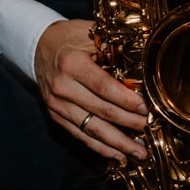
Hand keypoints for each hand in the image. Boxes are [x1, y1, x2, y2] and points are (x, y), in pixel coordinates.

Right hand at [33, 17, 147, 161]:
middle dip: (129, 123)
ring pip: (92, 129)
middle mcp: (62, 87)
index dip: (126, 101)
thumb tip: (144, 66)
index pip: (104, 87)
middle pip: (101, 111)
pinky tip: (117, 154)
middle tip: (150, 129)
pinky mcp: (56, 115)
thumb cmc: (70, 38)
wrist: (39, 46)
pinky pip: (80, 135)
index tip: (146, 108)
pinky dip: (100, 147)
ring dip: (118, 143)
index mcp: (72, 64)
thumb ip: (114, 49)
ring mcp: (57, 104)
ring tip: (139, 152)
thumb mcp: (91, 35)